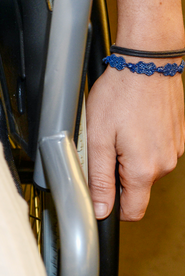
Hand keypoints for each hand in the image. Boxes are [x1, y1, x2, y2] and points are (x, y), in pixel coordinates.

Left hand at [87, 66, 184, 220]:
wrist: (146, 64)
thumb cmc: (120, 95)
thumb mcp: (97, 139)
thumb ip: (99, 179)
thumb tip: (100, 210)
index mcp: (145, 170)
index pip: (132, 211)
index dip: (112, 207)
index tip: (99, 193)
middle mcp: (166, 163)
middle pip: (137, 188)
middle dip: (117, 174)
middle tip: (103, 146)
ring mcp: (175, 149)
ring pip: (146, 169)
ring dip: (128, 158)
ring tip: (117, 131)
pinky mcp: (178, 137)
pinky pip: (156, 151)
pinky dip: (141, 144)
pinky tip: (131, 124)